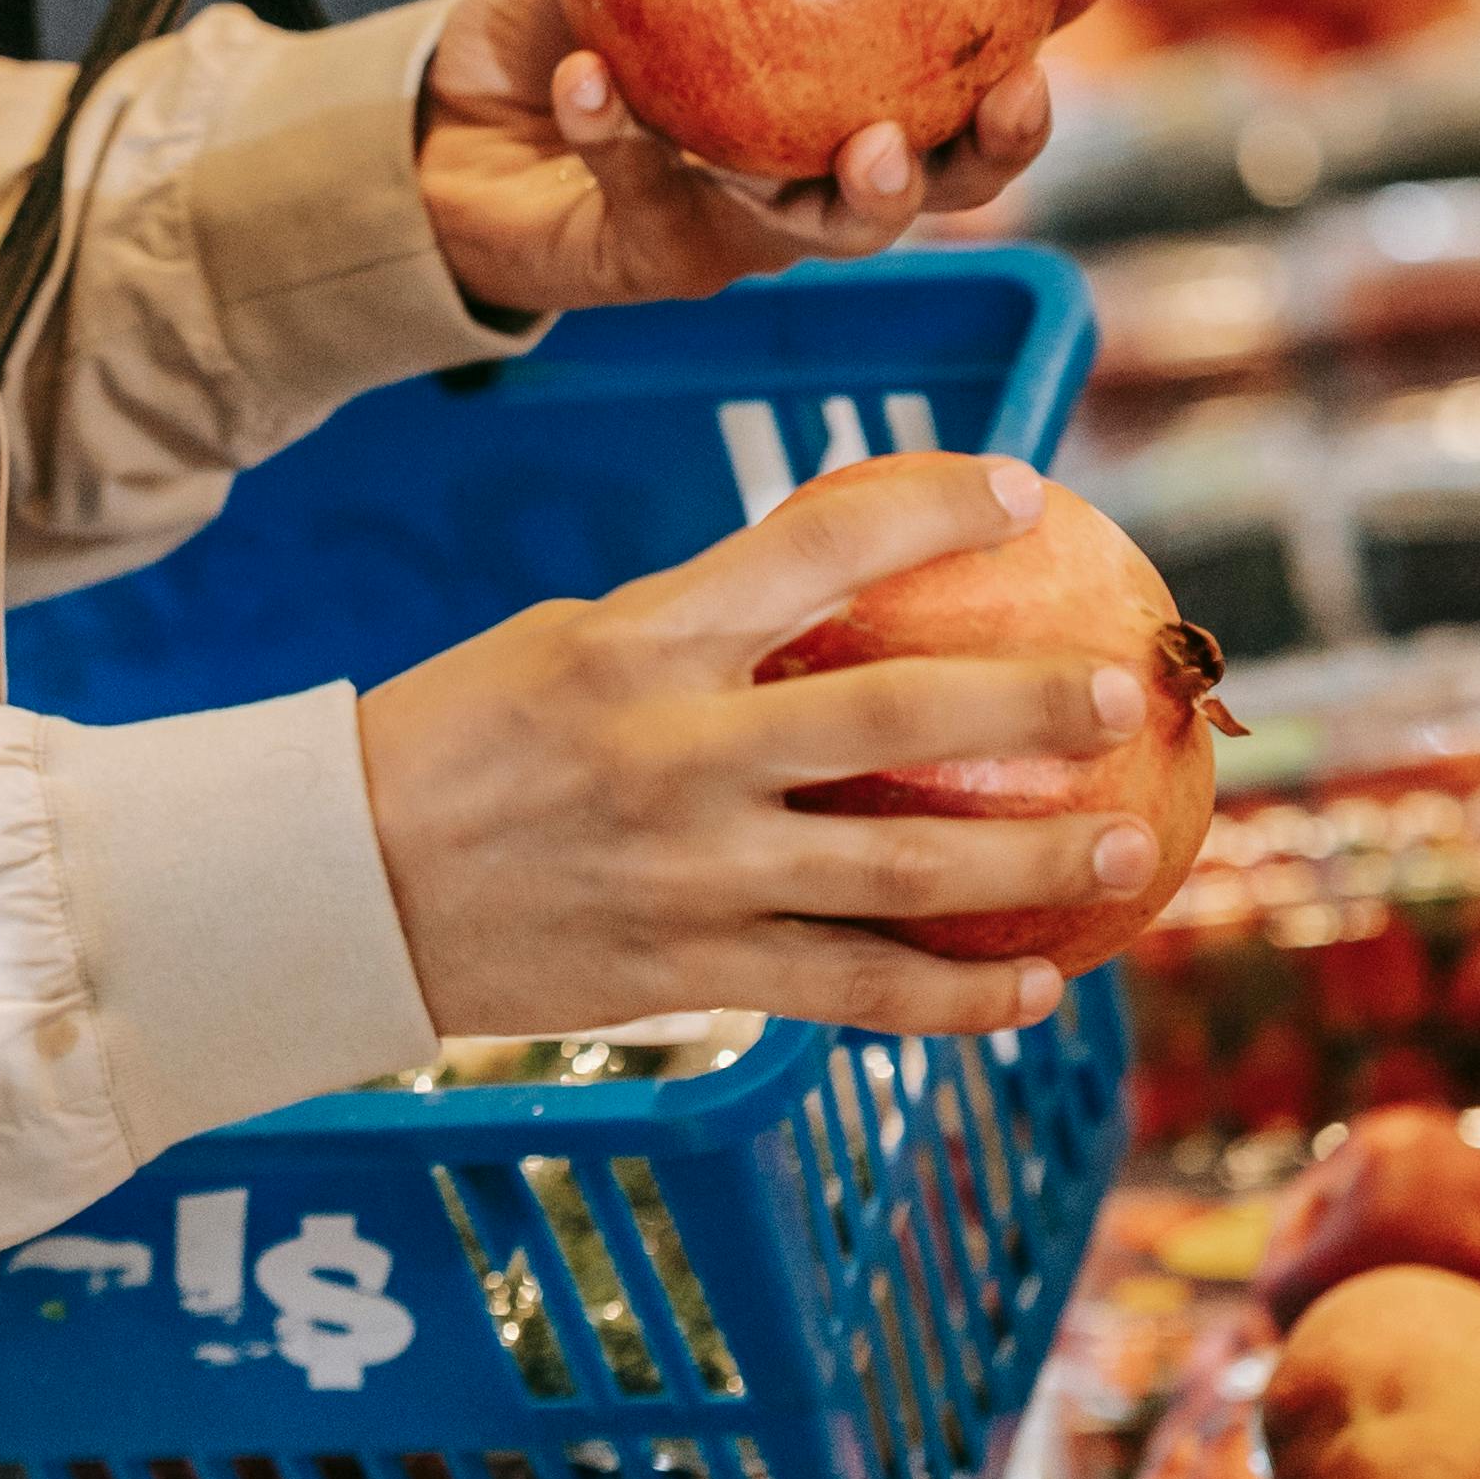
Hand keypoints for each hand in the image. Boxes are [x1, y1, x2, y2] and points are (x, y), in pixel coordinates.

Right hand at [357, 446, 1159, 1043]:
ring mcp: (694, 873)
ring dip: (1037, 862)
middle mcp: (678, 751)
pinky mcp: (695, 973)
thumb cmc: (465, 736)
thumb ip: (704, 629)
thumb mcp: (571, 640)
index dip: (929, 505)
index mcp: (643, 638)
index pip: (814, 541)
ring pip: (903, 868)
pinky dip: (959, 994)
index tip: (1023, 484)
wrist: (343, 884)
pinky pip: (857, 991)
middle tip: (1123, 687)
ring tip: (1136, 842)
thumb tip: (853, 599)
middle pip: (896, 716)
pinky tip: (1041, 986)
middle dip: (1030, 700)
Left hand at [414, 0, 1110, 324]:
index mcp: (826, 79)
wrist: (438, 133)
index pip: (956, 54)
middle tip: (1018, 91)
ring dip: (874, 194)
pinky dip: (616, 130)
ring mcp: (740, 224)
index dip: (1035, 21)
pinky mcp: (655, 258)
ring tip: (873, 145)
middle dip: (1002, 145)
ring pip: (835, 228)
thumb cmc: (540, 22)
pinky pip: (645, 190)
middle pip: (943, 174)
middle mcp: (805, 161)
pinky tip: (592, 81)